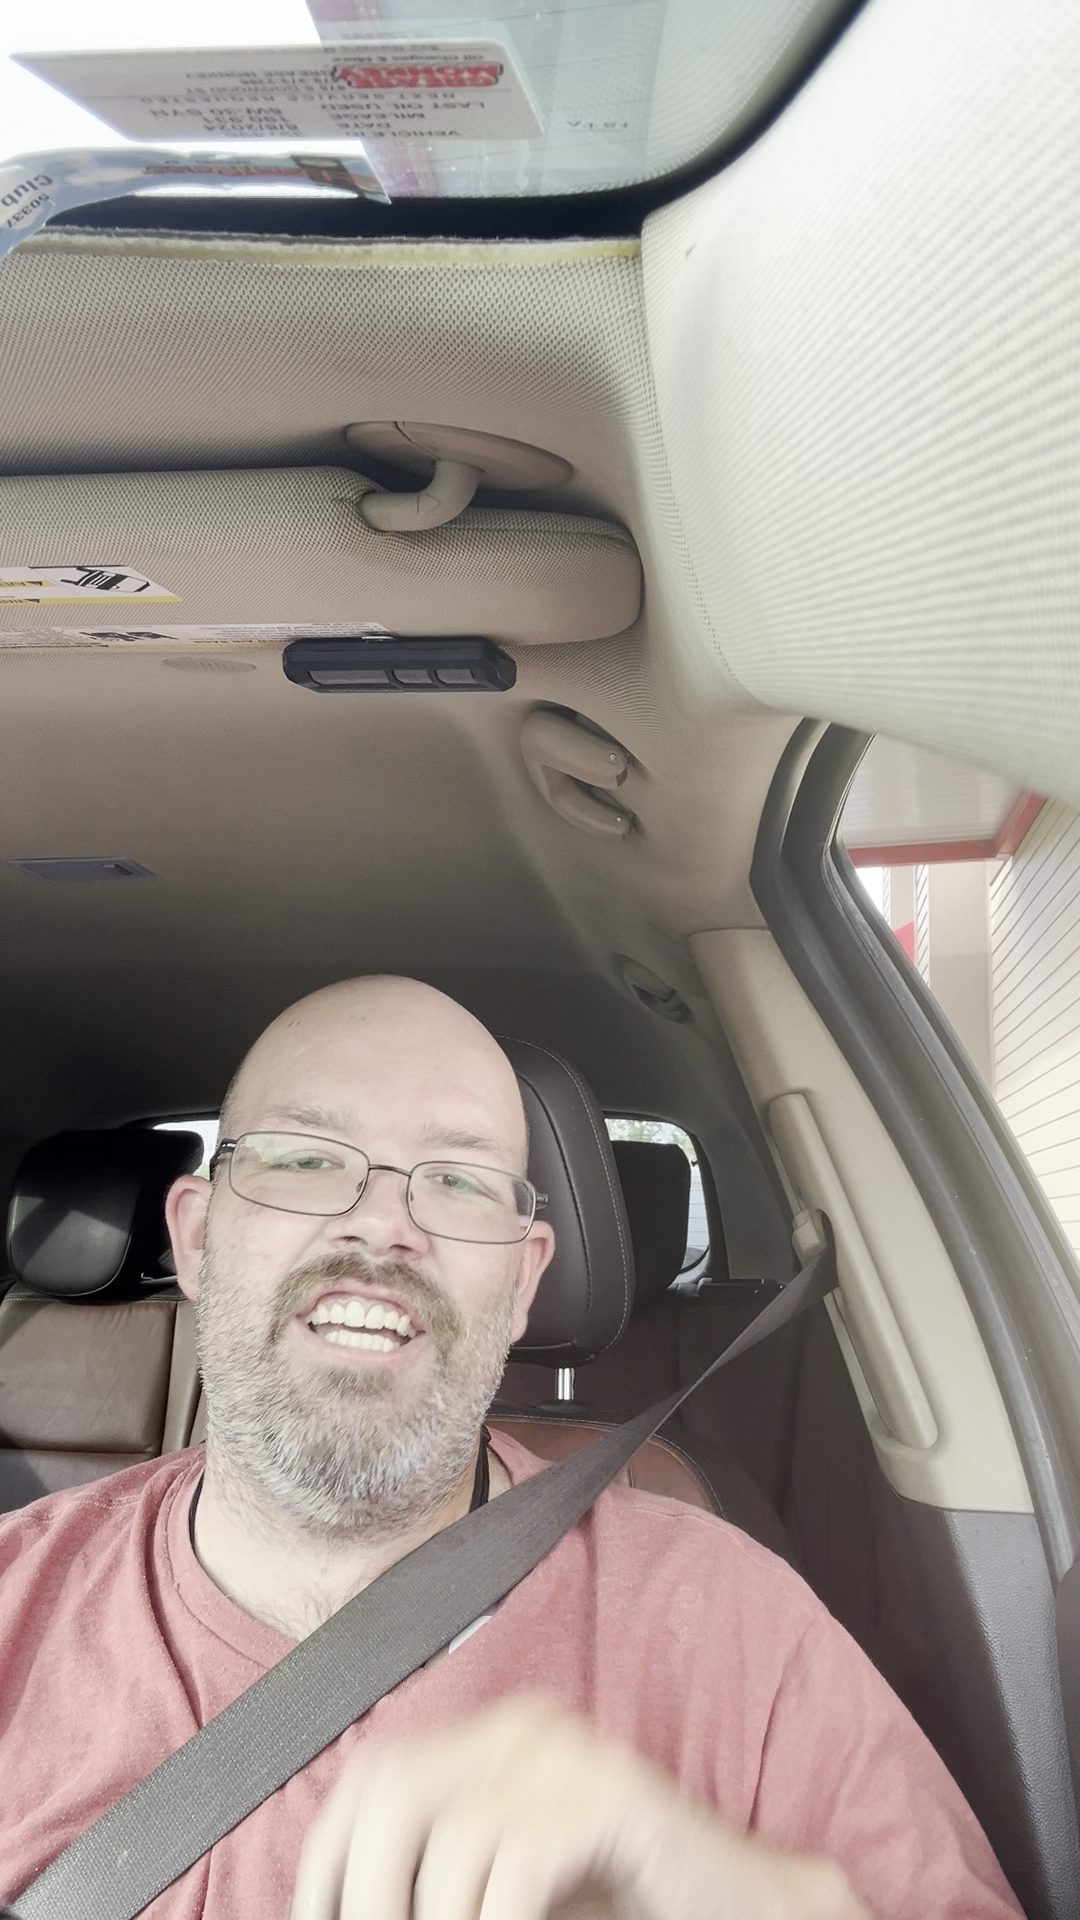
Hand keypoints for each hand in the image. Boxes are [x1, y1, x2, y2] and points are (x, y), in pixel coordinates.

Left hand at [293, 1693, 870, 1919]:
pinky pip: (518, 1863)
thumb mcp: (504, 1893)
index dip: (326, 1863)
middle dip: (367, 1894)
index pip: (372, 1778)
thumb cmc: (609, 1908)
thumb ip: (436, 1886)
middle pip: (394, 1791)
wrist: (740, 1911)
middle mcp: (526, 1728)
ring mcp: (572, 1755)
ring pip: (451, 1841)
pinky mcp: (616, 1796)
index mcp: (492, 1739)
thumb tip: (337, 1909)